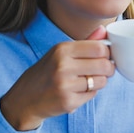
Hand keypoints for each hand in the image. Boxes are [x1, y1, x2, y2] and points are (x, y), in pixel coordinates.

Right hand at [0, 26, 114, 130]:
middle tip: (104, 70)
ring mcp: (65, 85)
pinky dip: (90, 93)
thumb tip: (104, 30)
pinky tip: (78, 91)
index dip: (107, 52)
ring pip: (101, 81)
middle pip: (104, 65)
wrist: (25, 98)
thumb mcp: (61, 53)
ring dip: (100, 81)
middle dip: (109, 68)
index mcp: (62, 50)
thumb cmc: (46, 72)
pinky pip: (92, 95)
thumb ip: (85, 42)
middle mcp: (63, 66)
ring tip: (89, 80)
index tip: (105, 56)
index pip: (99, 48)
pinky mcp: (68, 102)